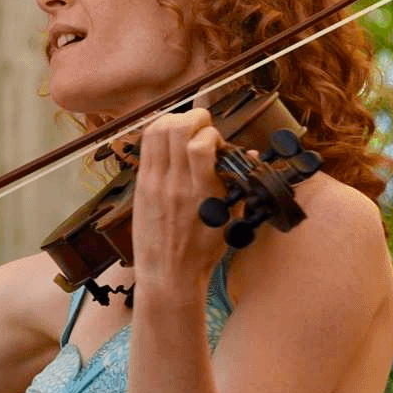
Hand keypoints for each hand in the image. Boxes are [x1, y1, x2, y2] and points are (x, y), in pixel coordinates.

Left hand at [131, 107, 227, 293]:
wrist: (169, 274)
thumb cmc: (202, 251)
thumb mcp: (230, 218)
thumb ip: (240, 184)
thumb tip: (251, 154)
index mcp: (203, 193)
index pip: (201, 144)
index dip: (211, 133)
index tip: (216, 142)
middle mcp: (176, 184)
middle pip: (176, 129)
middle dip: (193, 117)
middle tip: (201, 124)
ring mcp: (155, 183)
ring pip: (156, 132)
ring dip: (173, 120)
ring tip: (184, 127)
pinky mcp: (141, 186)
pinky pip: (145, 148)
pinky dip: (157, 134)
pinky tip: (168, 139)